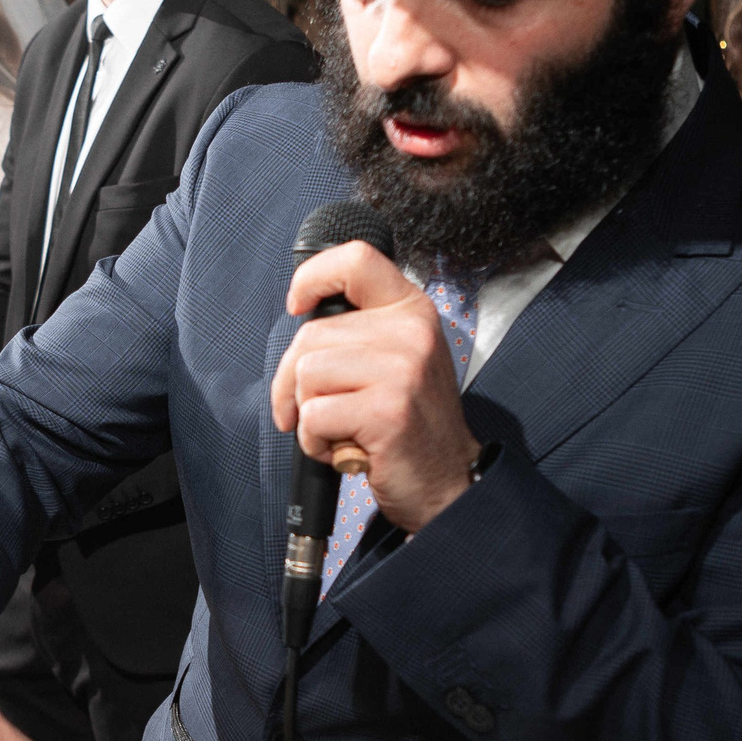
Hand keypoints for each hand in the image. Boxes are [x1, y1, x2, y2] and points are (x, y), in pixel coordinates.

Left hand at [269, 240, 481, 532]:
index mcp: (411, 311)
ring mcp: (402, 370)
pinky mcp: (387, 410)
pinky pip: (313, 415)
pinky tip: (345, 449)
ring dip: (307, 414)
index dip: (313, 276)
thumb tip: (301, 316)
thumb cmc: (410, 424)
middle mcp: (411, 333)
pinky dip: (315, 442)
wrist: (447, 480)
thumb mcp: (399, 359)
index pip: (356, 260)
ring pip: (306, 375)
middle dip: (294, 381)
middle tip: (314, 411)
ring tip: (340, 429)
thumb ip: (360, 331)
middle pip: (310, 335)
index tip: (297, 305)